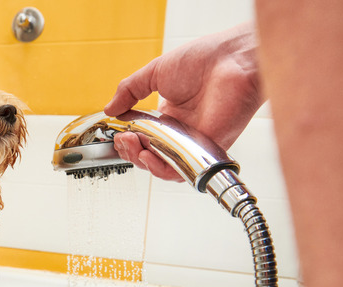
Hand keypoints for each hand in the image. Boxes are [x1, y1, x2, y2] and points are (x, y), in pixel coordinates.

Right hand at [104, 22, 264, 180]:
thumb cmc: (204, 59)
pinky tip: (148, 156)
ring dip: (142, 162)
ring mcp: (193, 142)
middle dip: (130, 152)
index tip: (118, 132)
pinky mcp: (206, 150)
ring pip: (163, 167)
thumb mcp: (155, 72)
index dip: (128, 140)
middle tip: (123, 140)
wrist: (233, 59)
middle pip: (149, 155)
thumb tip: (109, 109)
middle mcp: (180, 132)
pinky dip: (162, 169)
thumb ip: (129, 90)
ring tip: (132, 146)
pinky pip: (182, 170)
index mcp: (169, 116)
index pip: (143, 138)